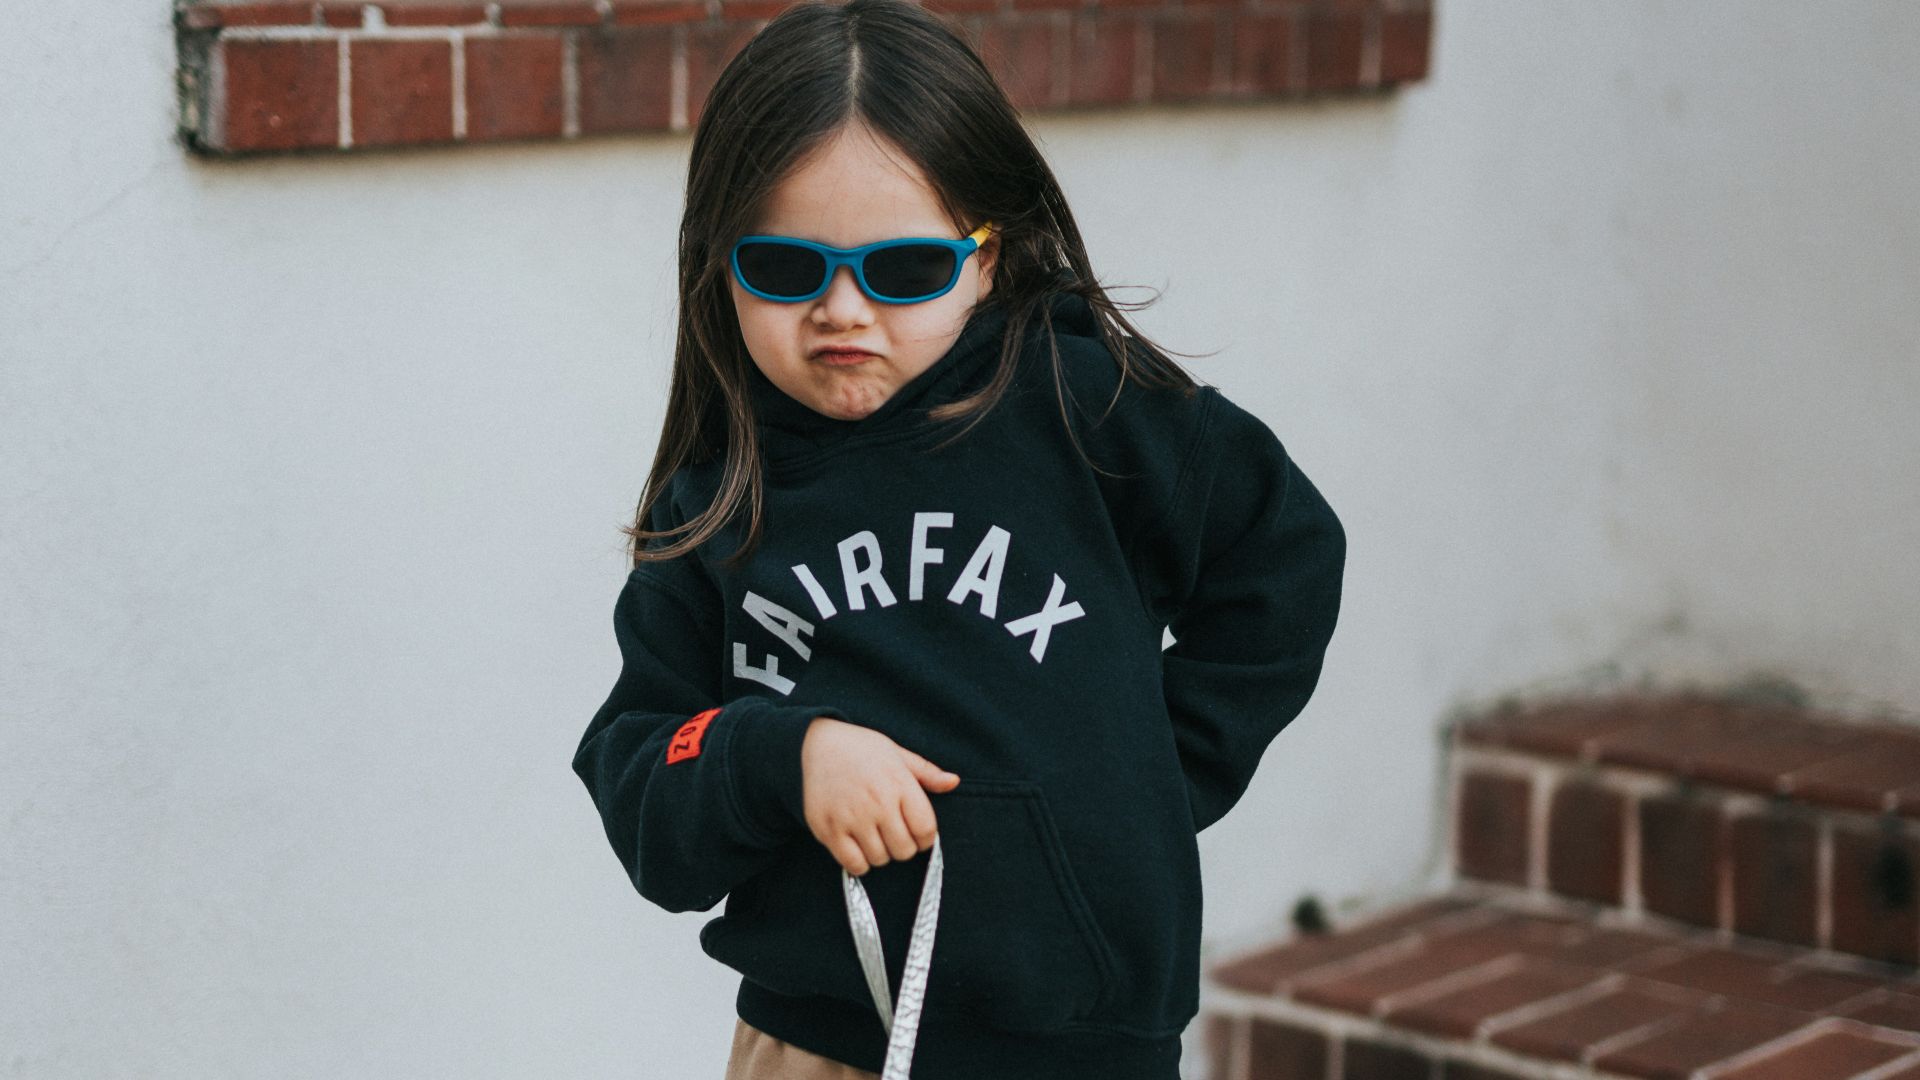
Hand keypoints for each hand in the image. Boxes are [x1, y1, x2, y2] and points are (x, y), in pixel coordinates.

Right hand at [800, 717, 959, 875]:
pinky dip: (859, 863)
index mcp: (898, 784)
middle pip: (904, 850)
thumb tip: (954, 782)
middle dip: (903, 847)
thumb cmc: (859, 749)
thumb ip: (926, 772)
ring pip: (880, 859)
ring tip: (874, 836)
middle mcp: (877, 803)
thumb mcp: (896, 753)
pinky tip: (858, 847)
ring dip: (881, 854)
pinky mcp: (829, 830)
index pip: (926, 830)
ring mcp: (852, 818)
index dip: (926, 838)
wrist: (812, 745)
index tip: (917, 834)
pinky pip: (853, 864)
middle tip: (894, 835)